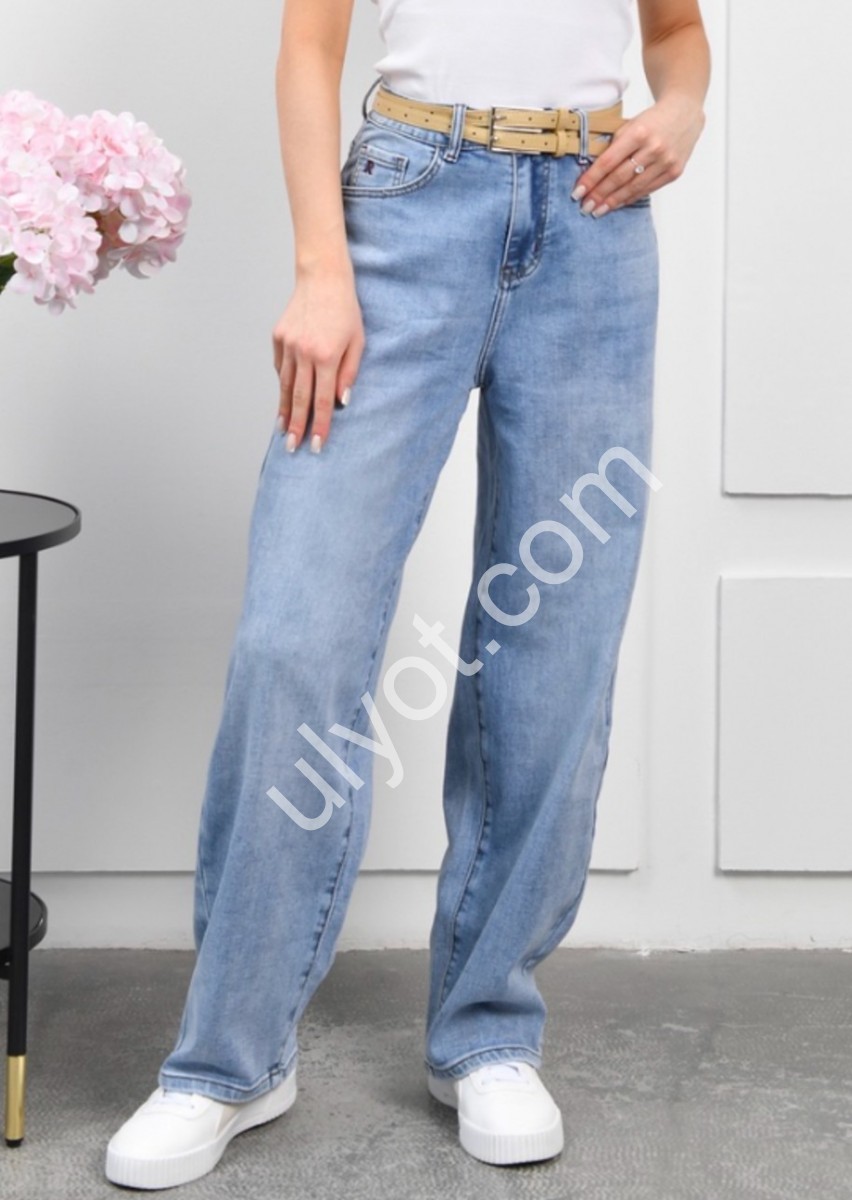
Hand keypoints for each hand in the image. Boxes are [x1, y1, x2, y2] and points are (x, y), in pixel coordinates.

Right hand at [272, 264, 364, 452]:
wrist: (322, 278)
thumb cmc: (346, 310)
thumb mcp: (358, 342)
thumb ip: (349, 373)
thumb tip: (342, 402)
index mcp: (326, 356)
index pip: (323, 401)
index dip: (320, 425)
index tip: (317, 445)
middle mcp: (303, 352)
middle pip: (298, 398)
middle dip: (296, 426)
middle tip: (292, 447)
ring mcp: (288, 344)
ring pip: (285, 385)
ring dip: (284, 410)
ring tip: (283, 429)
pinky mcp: (278, 337)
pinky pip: (281, 367)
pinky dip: (283, 384)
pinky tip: (284, 399)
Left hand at [570, 94, 705, 215]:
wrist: (685, 112)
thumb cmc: (652, 119)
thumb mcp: (631, 125)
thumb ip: (614, 146)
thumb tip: (592, 174)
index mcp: (639, 132)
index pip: (608, 161)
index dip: (592, 179)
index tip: (578, 192)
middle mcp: (654, 148)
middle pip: (620, 178)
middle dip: (600, 194)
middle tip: (585, 206)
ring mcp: (666, 162)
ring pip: (633, 188)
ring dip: (613, 202)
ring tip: (598, 210)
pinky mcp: (674, 172)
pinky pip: (647, 190)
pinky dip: (630, 198)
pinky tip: (617, 204)